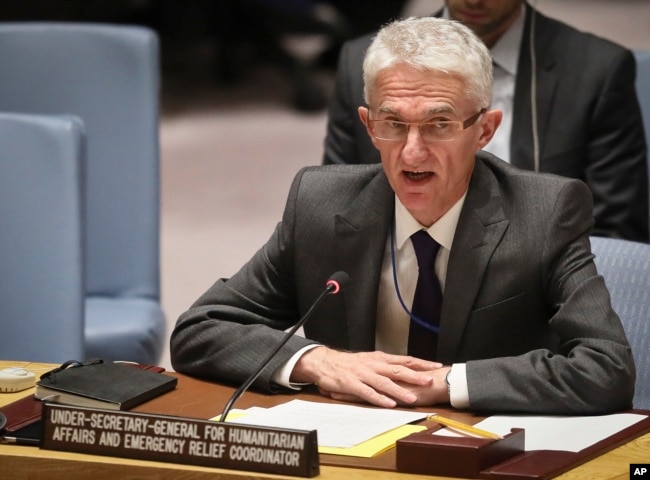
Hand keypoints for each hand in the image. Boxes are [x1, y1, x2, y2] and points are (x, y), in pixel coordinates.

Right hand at [291, 346, 444, 407]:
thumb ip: (386, 365)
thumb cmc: (349, 363)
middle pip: (398, 370)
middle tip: (430, 381)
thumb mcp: (370, 360)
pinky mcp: (352, 384)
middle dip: (415, 376)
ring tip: (412, 398)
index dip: (421, 363)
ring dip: (399, 391)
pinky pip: (367, 392)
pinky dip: (379, 398)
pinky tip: (388, 404)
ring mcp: (363, 374)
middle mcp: (374, 365)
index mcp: (380, 359)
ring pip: (384, 382)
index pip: (404, 360)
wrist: (324, 362)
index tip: (436, 366)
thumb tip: (406, 369)